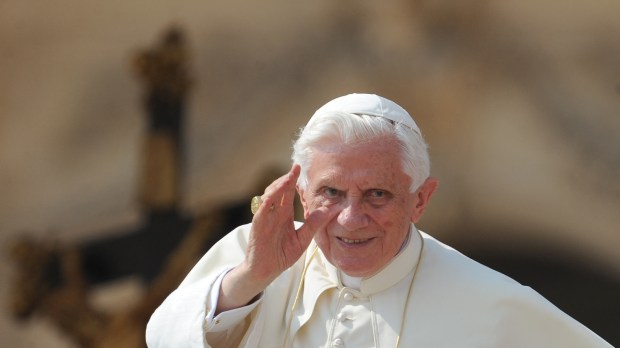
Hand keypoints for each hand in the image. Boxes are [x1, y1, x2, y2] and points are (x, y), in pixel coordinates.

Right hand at [216, 164, 331, 312]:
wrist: (266, 271)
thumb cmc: (281, 255)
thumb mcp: (302, 239)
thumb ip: (314, 225)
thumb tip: (330, 211)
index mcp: (283, 214)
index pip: (287, 193)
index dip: (292, 180)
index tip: (300, 168)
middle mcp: (273, 213)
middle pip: (278, 190)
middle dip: (286, 178)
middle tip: (296, 168)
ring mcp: (264, 218)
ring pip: (268, 197)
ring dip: (277, 187)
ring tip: (287, 179)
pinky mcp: (257, 227)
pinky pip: (261, 212)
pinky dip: (266, 203)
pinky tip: (273, 196)